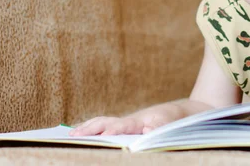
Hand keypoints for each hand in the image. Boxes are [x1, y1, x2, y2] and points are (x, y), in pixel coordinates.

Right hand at [69, 103, 183, 135]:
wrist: (179, 112)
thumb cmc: (174, 120)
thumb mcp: (171, 125)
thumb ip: (159, 129)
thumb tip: (146, 132)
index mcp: (141, 121)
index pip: (124, 125)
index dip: (113, 130)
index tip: (104, 135)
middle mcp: (130, 120)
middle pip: (106, 122)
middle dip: (90, 129)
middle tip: (73, 136)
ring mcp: (126, 122)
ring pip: (103, 122)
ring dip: (87, 127)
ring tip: (69, 135)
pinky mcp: (124, 126)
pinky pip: (105, 125)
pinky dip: (91, 127)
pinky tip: (80, 132)